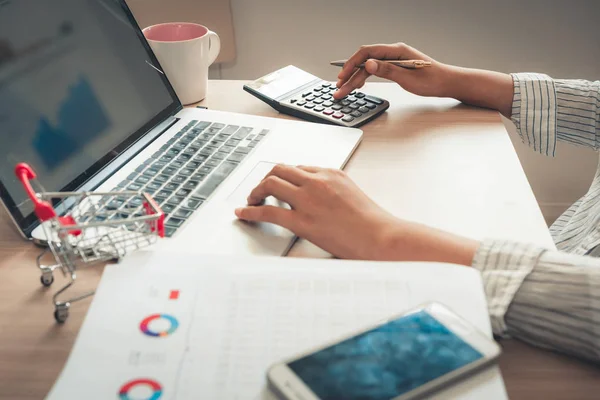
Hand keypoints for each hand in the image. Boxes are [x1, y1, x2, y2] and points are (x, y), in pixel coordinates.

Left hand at [234, 164, 478, 263]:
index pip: (298, 168)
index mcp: (331, 173)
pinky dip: (251, 210)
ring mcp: (309, 199)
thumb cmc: (372, 222)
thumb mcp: (352, 194)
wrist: (381, 237)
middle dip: (266, 178)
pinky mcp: (302, 221)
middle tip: (260, 190)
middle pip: (280, 169)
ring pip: (270, 183)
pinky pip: (268, 210)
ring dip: (255, 191)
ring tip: (251, 200)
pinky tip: (244, 213)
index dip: (284, 177)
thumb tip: (316, 198)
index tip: (278, 186)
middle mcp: (317, 181)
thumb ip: (331, 190)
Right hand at [334, 42, 449, 98]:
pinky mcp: (395, 67)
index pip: (367, 52)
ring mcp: (393, 59)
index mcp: (396, 51)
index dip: (351, 63)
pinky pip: (375, 70)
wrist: (446, 83)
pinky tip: (358, 85)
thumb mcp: (408, 77)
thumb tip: (368, 64)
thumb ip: (387, 70)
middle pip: (365, 60)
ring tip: (344, 90)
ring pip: (368, 67)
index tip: (342, 76)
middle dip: (350, 74)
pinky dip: (365, 78)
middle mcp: (393, 52)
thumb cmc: (432, 80)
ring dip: (355, 78)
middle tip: (338, 88)